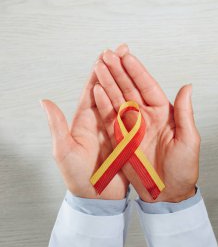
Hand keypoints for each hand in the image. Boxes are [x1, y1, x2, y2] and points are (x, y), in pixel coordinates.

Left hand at [41, 46, 128, 199]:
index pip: (93, 88)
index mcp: (85, 119)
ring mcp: (114, 125)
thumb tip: (45, 101)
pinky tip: (143, 88)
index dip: (99, 70)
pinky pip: (132, 113)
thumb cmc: (78, 176)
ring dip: (127, 78)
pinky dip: (137, 98)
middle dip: (116, 67)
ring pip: (122, 96)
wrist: (97, 197)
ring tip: (133, 62)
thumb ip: (57, 125)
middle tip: (123, 49)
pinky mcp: (126, 134)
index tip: (107, 53)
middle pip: (109, 86)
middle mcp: (100, 118)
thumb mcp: (64, 150)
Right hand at [93, 45, 199, 202]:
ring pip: (117, 98)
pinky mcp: (120, 137)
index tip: (126, 55)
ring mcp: (131, 125)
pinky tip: (96, 90)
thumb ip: (185, 113)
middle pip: (129, 88)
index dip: (137, 70)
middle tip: (107, 55)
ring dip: (108, 82)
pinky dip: (102, 103)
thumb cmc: (182, 169)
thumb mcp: (188, 140)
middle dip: (118, 70)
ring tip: (99, 66)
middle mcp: (145, 115)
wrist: (166, 193)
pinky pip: (110, 117)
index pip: (147, 85)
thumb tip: (188, 87)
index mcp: (162, 112)